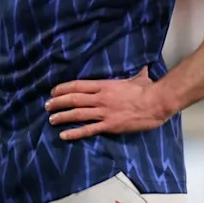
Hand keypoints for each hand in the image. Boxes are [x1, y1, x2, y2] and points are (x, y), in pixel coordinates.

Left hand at [44, 66, 171, 140]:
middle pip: (73, 99)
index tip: (53, 92)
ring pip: (77, 114)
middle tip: (46, 105)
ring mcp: (104, 112)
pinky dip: (75, 133)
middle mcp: (100, 98)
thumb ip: (135, 73)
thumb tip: (143, 67)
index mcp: (104, 85)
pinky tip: (64, 135)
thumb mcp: (137, 77)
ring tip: (51, 119)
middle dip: (57, 102)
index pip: (77, 85)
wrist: (156, 103)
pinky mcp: (109, 125)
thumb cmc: (147, 89)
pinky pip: (88, 130)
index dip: (63, 89)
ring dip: (62, 117)